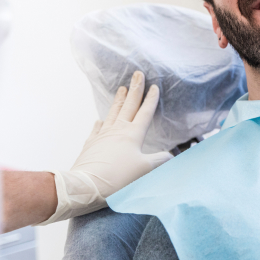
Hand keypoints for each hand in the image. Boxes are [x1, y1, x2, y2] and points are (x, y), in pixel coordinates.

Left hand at [37, 71, 171, 224]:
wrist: (88, 185)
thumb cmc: (119, 177)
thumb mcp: (145, 169)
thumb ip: (159, 160)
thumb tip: (171, 155)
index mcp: (133, 134)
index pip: (145, 112)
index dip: (150, 99)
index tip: (154, 87)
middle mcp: (118, 130)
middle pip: (129, 105)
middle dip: (135, 89)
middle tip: (137, 74)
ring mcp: (103, 135)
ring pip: (113, 112)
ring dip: (119, 100)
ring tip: (122, 88)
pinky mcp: (91, 144)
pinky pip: (97, 129)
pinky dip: (101, 122)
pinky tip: (100, 120)